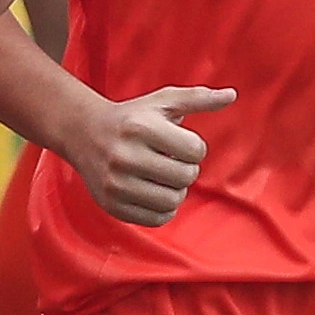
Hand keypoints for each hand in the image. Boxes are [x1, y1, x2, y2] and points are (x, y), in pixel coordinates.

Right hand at [71, 82, 233, 225]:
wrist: (82, 133)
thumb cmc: (132, 117)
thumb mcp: (162, 102)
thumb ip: (198, 98)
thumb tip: (232, 96)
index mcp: (140, 128)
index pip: (196, 151)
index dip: (193, 148)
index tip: (177, 143)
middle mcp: (124, 156)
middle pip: (185, 178)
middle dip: (186, 170)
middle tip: (171, 162)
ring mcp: (114, 183)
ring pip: (172, 202)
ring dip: (175, 191)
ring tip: (163, 179)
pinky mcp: (110, 204)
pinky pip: (155, 219)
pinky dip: (162, 209)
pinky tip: (153, 193)